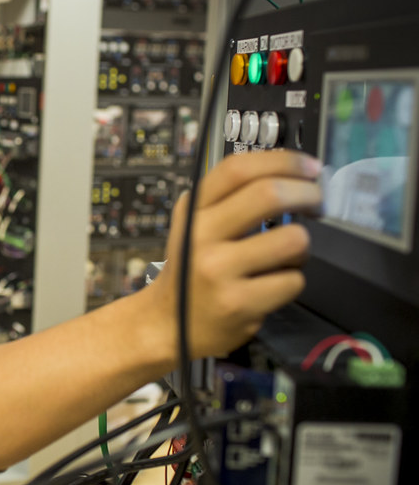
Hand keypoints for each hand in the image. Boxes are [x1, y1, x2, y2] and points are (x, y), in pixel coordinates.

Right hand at [152, 149, 322, 359]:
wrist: (167, 323)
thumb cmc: (191, 270)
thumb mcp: (194, 225)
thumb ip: (231, 199)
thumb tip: (292, 176)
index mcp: (193, 210)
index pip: (238, 169)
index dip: (283, 161)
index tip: (308, 167)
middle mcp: (200, 235)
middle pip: (269, 194)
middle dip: (308, 193)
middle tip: (316, 201)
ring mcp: (218, 270)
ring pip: (292, 240)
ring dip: (301, 247)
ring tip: (285, 256)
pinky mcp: (238, 303)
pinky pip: (292, 281)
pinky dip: (291, 282)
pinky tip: (270, 285)